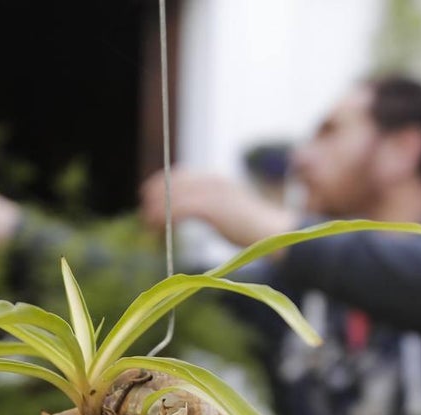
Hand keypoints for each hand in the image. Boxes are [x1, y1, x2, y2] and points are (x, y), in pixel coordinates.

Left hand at [139, 168, 298, 247]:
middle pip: (173, 182)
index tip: (148, 199)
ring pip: (173, 196)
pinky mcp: (212, 209)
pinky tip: (157, 228)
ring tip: (148, 224)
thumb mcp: (229, 212)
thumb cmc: (254, 229)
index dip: (161, 185)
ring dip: (156, 209)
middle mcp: (213, 182)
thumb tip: (189, 214)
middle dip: (154, 197)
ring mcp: (212, 194)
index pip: (180, 175)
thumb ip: (210, 209)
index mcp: (217, 180)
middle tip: (145, 216)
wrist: (275, 234)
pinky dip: (164, 217)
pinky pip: (179, 209)